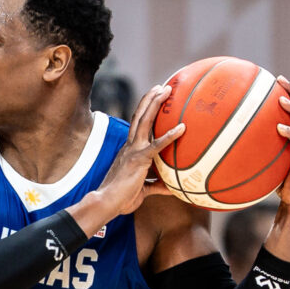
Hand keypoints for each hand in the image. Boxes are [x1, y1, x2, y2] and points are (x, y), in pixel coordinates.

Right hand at [97, 85, 184, 215]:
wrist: (107, 202)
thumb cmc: (122, 199)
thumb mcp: (143, 190)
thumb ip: (157, 186)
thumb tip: (172, 188)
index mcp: (129, 151)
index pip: (138, 126)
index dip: (145, 111)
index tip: (154, 99)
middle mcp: (130, 146)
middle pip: (140, 116)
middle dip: (150, 99)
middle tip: (162, 86)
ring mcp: (133, 151)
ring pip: (144, 121)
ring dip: (155, 104)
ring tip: (166, 90)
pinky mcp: (139, 159)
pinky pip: (157, 145)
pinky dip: (169, 135)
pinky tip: (182, 127)